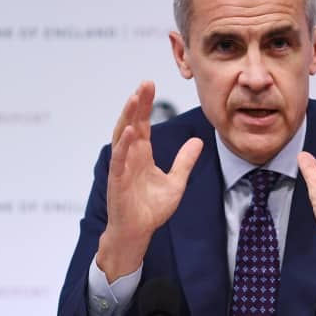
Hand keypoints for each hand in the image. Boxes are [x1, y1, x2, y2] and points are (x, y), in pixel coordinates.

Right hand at [97, 81, 202, 281]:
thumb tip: (198, 141)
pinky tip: (130, 131)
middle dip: (138, 103)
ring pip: (123, 136)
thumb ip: (185, 161)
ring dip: (128, 117)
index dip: (146, 105)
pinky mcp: (117, 181)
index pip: (143, 123)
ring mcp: (122, 167)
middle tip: (145, 83)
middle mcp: (130, 156)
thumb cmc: (151, 209)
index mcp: (142, 154)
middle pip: (132, 123)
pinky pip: (119, 160)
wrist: (137, 233)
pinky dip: (124, 145)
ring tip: (135, 98)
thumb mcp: (176, 182)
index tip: (151, 85)